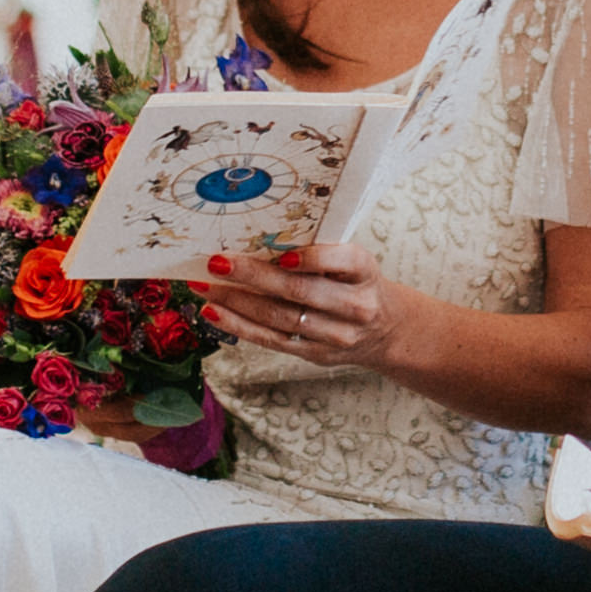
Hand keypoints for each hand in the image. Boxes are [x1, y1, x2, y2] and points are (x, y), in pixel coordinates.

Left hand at [198, 239, 402, 370]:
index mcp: (365, 271)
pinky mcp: (315, 354)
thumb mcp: (352, 261)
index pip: (342, 261)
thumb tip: (257, 237)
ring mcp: (335, 335)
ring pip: (279, 318)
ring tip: (206, 286)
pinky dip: (239, 325)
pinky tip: (214, 312)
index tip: (281, 255)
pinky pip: (271, 340)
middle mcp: (354, 306)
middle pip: (300, 291)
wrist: (385, 329)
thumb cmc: (356, 283)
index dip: (313, 259)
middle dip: (254, 276)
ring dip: (236, 301)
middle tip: (218, 261)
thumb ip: (319, 250)